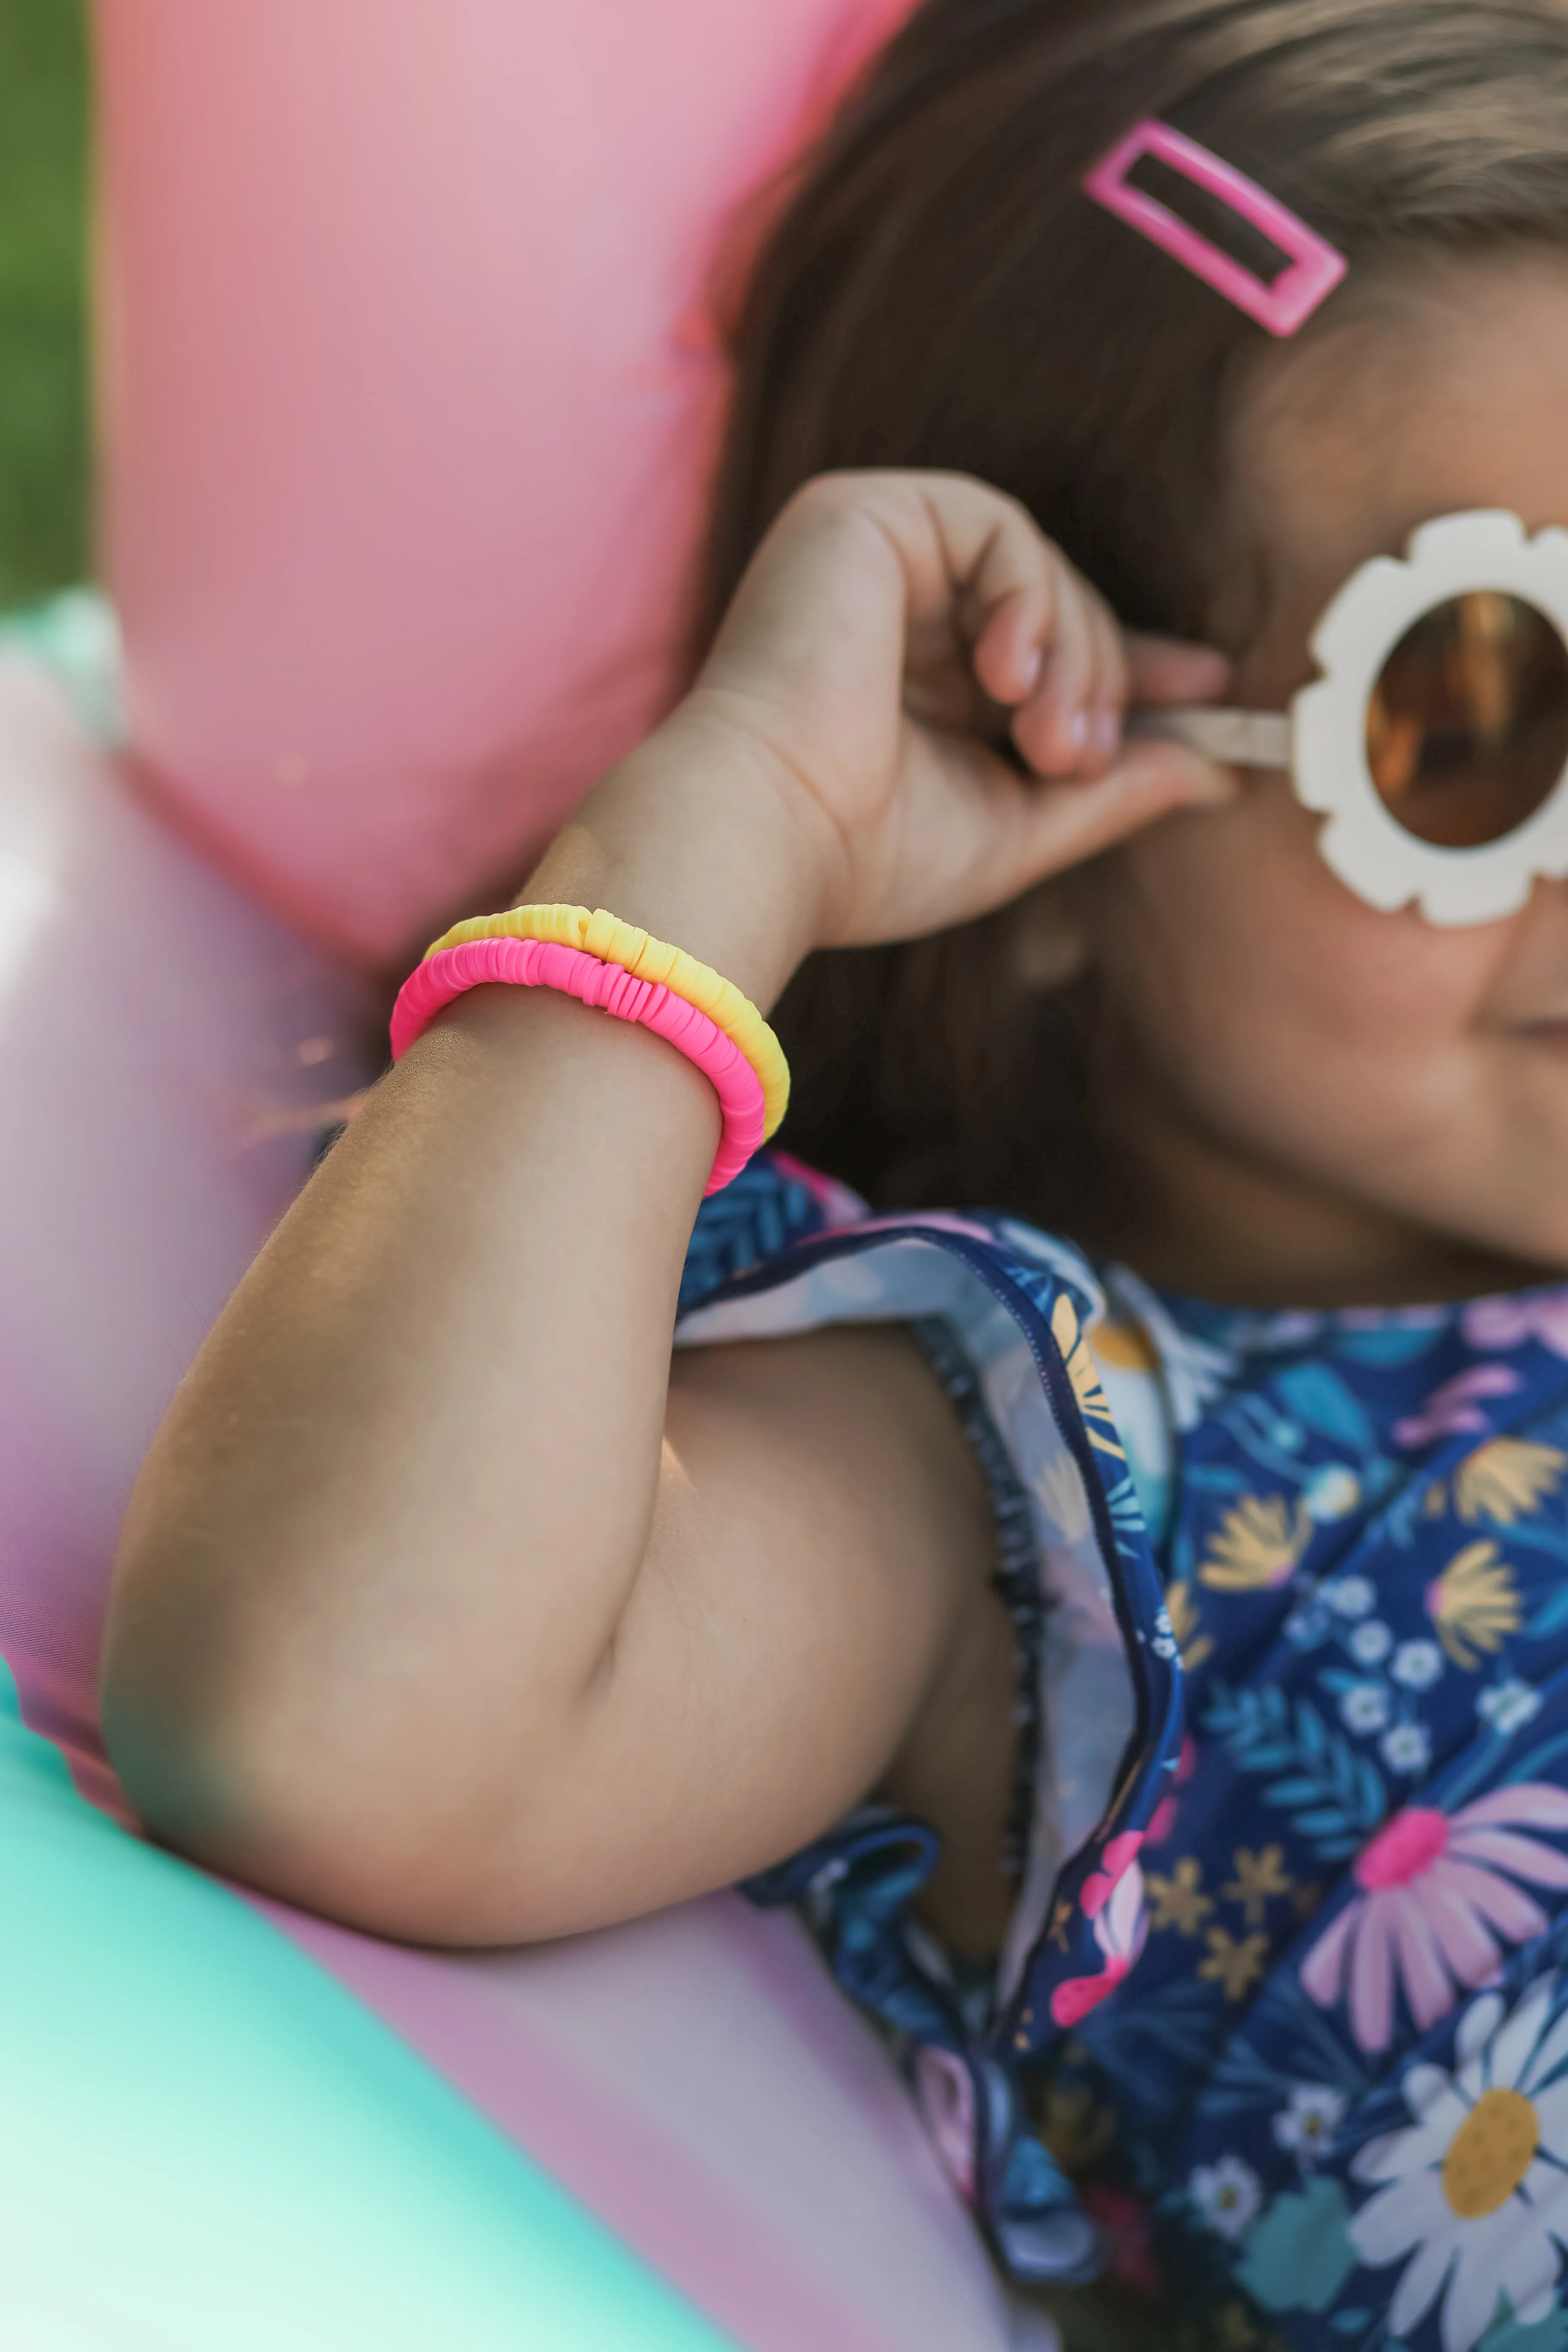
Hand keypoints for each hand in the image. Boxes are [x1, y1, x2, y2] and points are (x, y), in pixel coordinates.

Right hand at [684, 468, 1234, 949]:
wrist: (767, 837)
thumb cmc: (865, 856)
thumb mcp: (1019, 827)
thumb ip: (1115, 792)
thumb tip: (1222, 775)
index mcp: (910, 676)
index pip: (1045, 642)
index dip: (1132, 663)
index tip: (1208, 693)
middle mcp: (887, 604)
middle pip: (1055, 604)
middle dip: (1099, 681)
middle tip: (1083, 758)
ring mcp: (871, 550)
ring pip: (1037, 567)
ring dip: (1072, 657)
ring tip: (1046, 741)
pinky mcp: (861, 513)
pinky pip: (999, 529)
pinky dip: (1029, 602)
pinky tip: (1005, 677)